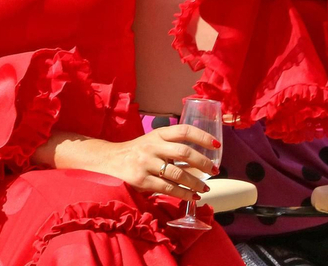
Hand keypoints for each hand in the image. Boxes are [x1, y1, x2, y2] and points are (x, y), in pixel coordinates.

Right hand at [82, 124, 223, 202]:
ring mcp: (146, 163)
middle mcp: (152, 146)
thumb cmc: (138, 150)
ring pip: (177, 174)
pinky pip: (167, 189)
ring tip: (205, 188)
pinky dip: (183, 194)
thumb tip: (201, 157)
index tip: (217, 145)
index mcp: (158, 134)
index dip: (202, 136)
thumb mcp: (153, 141)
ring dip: (195, 182)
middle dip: (203, 162)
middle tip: (214, 170)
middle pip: (183, 152)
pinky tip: (193, 197)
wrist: (110, 159)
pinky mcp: (142, 180)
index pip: (184, 130)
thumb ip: (172, 144)